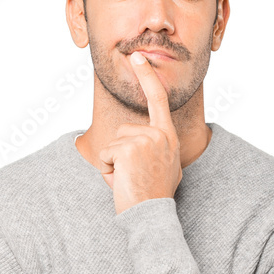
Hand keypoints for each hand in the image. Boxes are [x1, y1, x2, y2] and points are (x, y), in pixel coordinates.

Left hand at [98, 52, 182, 214]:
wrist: (151, 216)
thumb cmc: (154, 196)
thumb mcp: (165, 167)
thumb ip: (157, 150)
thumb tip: (148, 144)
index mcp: (168, 137)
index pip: (158, 100)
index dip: (147, 77)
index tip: (138, 57)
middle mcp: (160, 135)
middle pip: (123, 131)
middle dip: (120, 154)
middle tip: (135, 176)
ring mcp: (145, 141)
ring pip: (112, 143)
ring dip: (113, 164)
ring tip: (130, 180)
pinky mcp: (129, 149)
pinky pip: (105, 155)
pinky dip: (107, 171)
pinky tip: (122, 182)